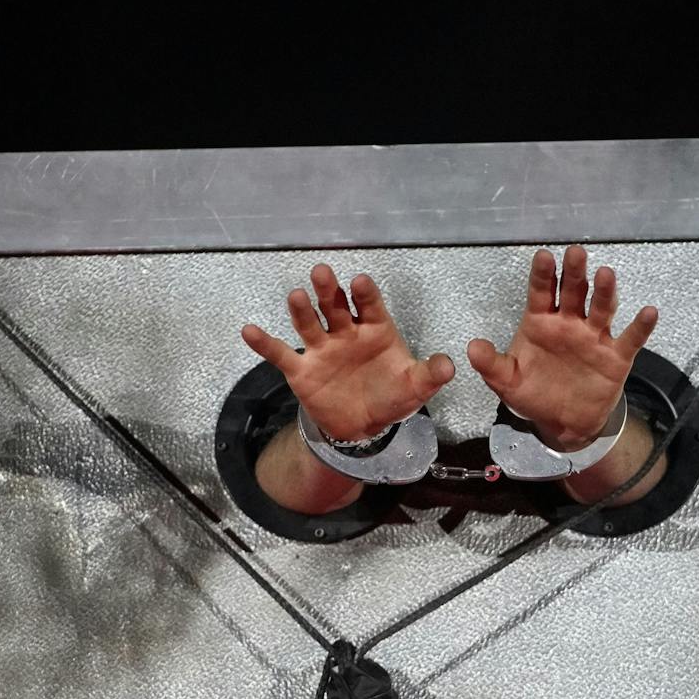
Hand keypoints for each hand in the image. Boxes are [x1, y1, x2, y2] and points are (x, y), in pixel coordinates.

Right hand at [242, 265, 454, 441]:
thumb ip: (430, 374)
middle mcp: (346, 333)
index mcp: (376, 330)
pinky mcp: (302, 370)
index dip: (365, 294)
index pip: (370, 306)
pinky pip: (281, 354)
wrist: (362, 425)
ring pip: (309, 323)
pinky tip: (249, 330)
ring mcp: (322, 349)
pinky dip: (264, 343)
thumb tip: (449, 366)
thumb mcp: (415, 387)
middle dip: (329, 290)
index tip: (360, 281)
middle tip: (323, 273)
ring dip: (302, 310)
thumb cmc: (391, 396)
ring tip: (296, 296)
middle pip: (335, 306)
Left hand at [467, 245, 657, 450]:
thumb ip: (491, 364)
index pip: (540, 292)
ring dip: (604, 292)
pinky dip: (641, 326)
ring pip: (601, 308)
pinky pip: (630, 339)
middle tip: (575, 253)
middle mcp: (569, 323)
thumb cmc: (534, 394)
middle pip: (573, 292)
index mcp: (541, 322)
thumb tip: (471, 347)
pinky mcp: (615, 356)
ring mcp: (594, 337)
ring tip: (606, 275)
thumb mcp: (507, 382)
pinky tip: (649, 312)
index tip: (543, 256)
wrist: (563, 422)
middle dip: (574, 272)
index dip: (542, 275)